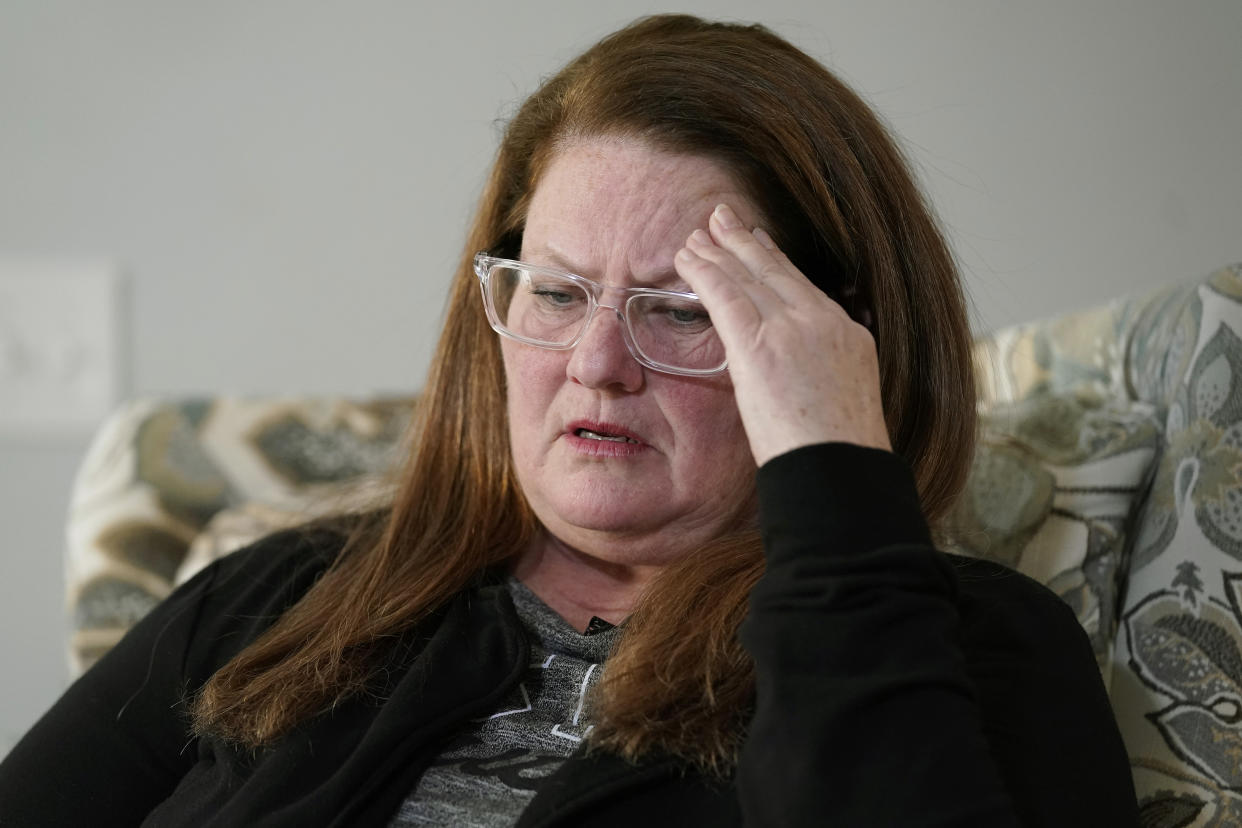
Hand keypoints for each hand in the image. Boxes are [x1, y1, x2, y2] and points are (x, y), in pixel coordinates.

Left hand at [674, 203, 891, 466]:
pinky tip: (686, 258)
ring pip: (749, 277)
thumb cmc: (839, 459)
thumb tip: (798, 392)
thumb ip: (819, 385)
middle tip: (726, 219)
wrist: (842, 473)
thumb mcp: (842, 410)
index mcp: (848, 339)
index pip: (806, 290)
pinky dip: (705, 272)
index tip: (761, 245)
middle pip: (777, 273)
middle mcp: (824, 324)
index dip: (777, 264)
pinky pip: (726, 295)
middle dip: (746, 243)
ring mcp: (794, 330)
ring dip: (719, 252)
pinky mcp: (761, 344)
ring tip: (698, 233)